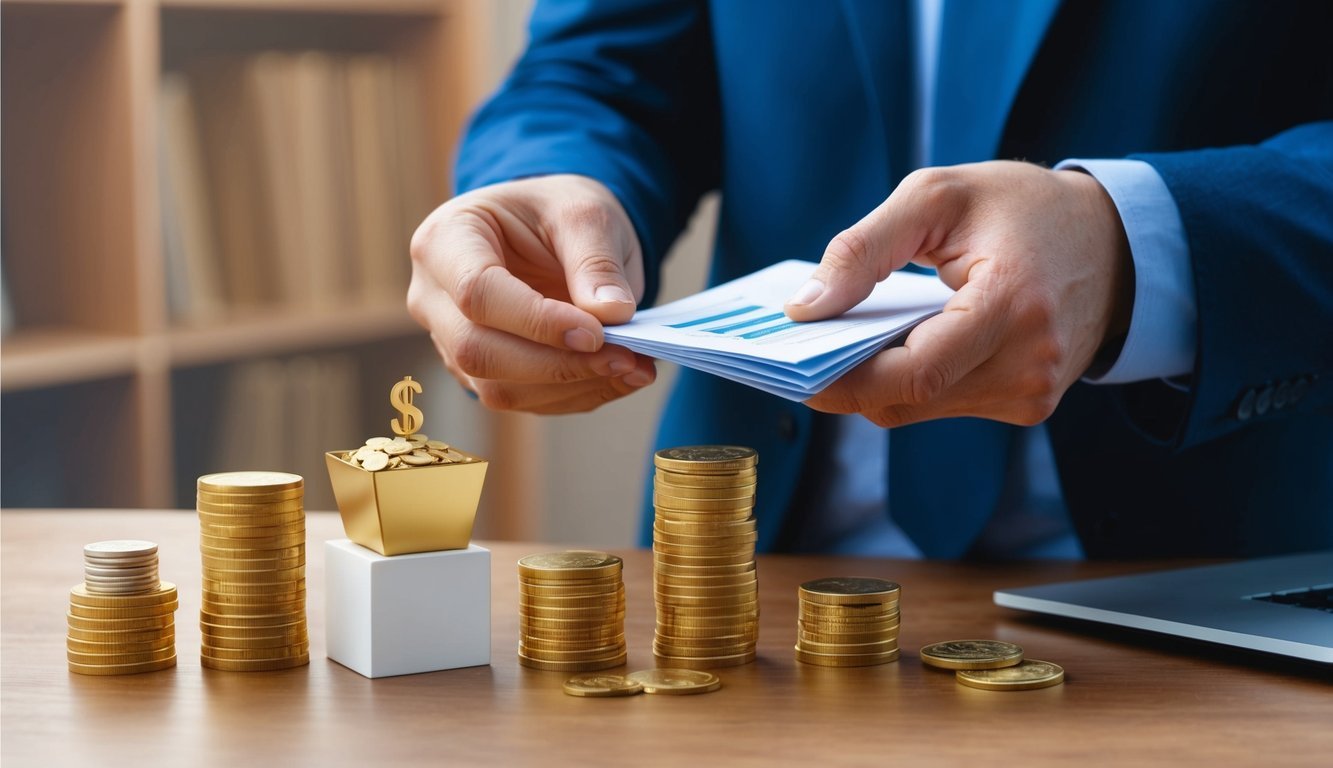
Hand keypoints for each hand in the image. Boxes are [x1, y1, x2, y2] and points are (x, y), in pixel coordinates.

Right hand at [408, 175, 656, 412]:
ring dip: (570, 387)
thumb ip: (596, 261)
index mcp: (445, 239)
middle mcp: (433, 296)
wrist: (551, 230)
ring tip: (634, 368)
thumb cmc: (558, 212)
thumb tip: (613, 315)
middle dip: (557, 364)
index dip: (536, 321)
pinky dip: (575, 395)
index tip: (596, 332)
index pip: (478, 293)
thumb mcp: (585, 213)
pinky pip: (521, 400)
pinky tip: (617, 376)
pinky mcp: (479, 373)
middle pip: (477, 350)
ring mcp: (450, 340)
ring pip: (496, 388)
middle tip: (626, 358)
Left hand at [786, 161, 1132, 426]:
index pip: (915, 372)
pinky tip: (893, 344)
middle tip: (799, 351)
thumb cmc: (1023, 207)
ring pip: (920, 407)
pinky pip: (945, 402)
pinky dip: (910, 379)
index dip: (845, 379)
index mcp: (1013, 306)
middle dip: (846, 379)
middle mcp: (1028, 363)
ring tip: (842, 339)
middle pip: (908, 398)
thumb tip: (806, 307)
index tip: (794, 365)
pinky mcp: (1028, 403)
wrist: (1116, 240)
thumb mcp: (937, 196)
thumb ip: (864, 249)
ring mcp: (1032, 392)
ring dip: (876, 379)